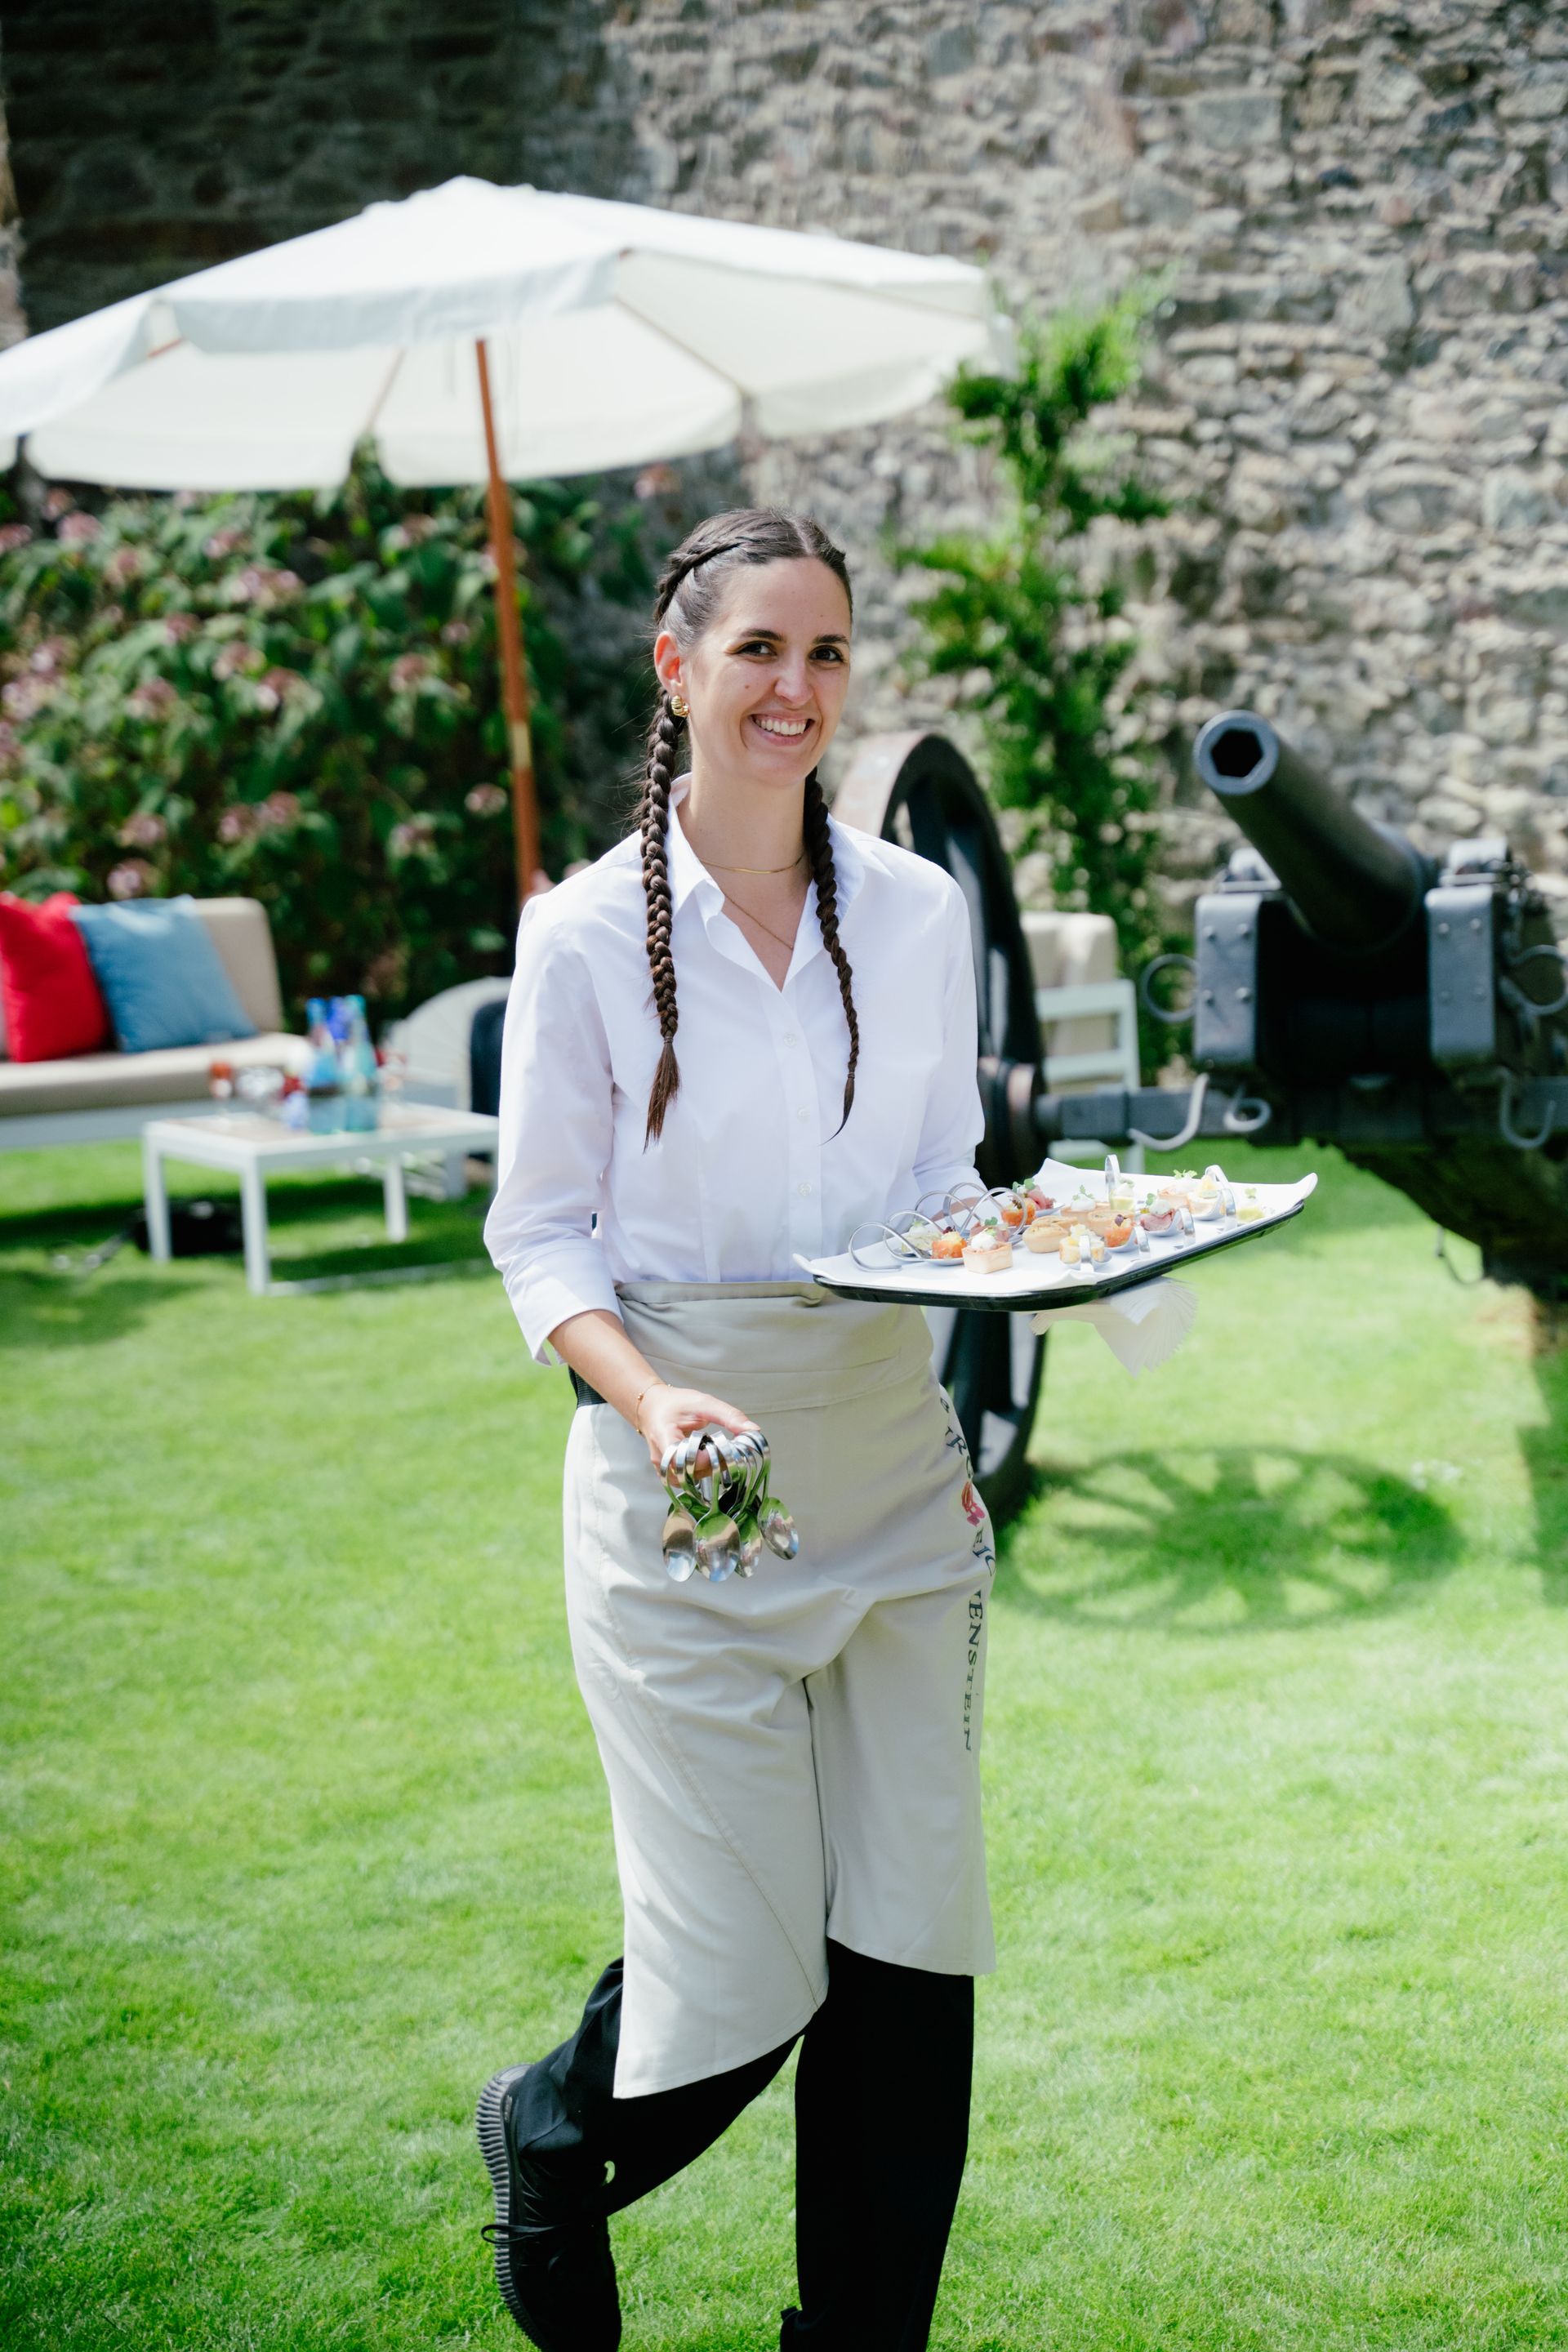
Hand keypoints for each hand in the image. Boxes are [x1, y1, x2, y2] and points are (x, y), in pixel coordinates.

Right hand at [638, 1383, 758, 1473]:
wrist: (651, 1407)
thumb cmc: (675, 1403)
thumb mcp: (703, 1403)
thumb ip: (728, 1416)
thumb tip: (753, 1430)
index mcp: (663, 1436)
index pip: (684, 1459)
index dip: (707, 1458)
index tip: (723, 1446)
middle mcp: (660, 1457)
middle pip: (688, 1473)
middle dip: (712, 1465)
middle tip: (727, 1451)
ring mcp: (662, 1468)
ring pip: (688, 1480)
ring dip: (707, 1471)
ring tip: (717, 1453)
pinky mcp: (667, 1472)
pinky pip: (686, 1480)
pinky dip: (700, 1472)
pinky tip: (708, 1458)